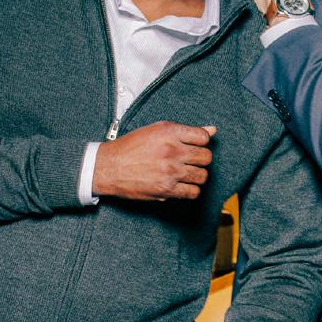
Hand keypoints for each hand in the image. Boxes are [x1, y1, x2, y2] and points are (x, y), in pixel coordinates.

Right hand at [93, 122, 216, 200]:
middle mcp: (172, 151)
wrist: (108, 167)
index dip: (202, 142)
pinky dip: (191, 190)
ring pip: (202, 176)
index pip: (204, 137)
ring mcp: (170, 171)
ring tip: (187, 174)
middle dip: (201, 159)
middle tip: (192, 161)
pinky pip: (193, 192)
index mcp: (169, 132)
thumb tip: (212, 130)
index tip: (195, 146)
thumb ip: (185, 131)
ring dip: (197, 175)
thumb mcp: (156, 130)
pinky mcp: (166, 189)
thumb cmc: (130, 147)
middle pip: (206, 157)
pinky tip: (182, 185)